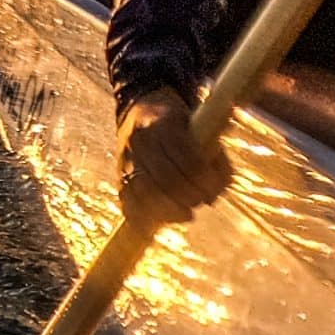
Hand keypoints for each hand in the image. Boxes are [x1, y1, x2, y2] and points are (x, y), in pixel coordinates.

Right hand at [117, 88, 229, 223]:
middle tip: (199, 203)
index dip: (205, 181)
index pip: (188, 160)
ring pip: (144, 191)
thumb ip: (215, 158)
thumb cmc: (182, 125)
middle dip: (188, 197)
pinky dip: (142, 216)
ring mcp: (126, 157)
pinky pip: (127, 200)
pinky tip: (157, 223)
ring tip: (185, 214)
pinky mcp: (118, 173)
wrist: (141, 110)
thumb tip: (214, 193)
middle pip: (166, 178)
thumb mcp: (201, 129)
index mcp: (165, 123)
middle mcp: (142, 140)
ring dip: (168, 210)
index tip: (213, 192)